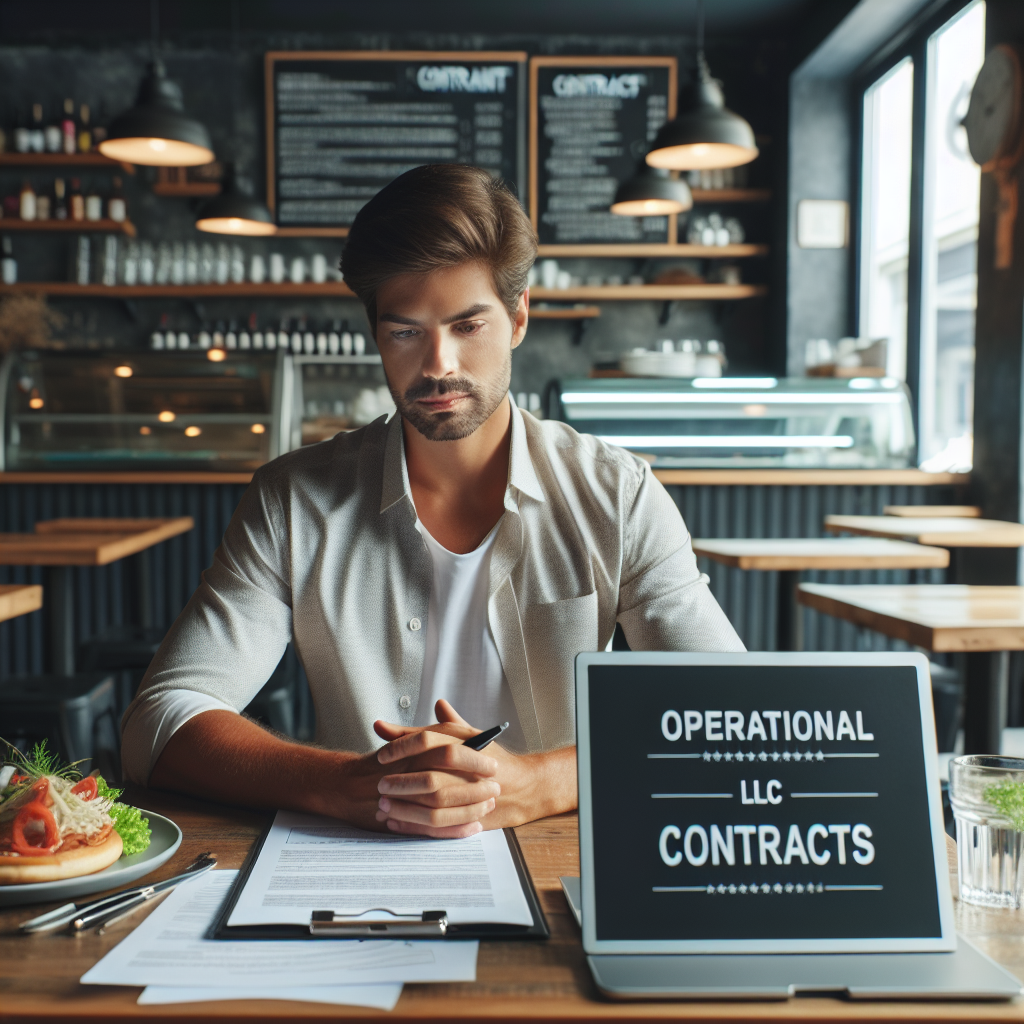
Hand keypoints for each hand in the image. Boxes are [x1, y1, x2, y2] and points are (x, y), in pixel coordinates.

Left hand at [367, 704, 500, 837]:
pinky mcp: (471, 817)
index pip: (428, 741)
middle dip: (402, 784)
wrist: (519, 786)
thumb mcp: (459, 736)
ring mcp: (473, 795)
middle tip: (380, 786)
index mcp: (466, 742)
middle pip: (431, 778)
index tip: (382, 756)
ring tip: (383, 807)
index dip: (402, 747)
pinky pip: (439, 826)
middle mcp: (470, 769)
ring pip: (434, 806)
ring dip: (405, 808)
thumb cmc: (484, 757)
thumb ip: (420, 731)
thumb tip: (382, 725)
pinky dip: (414, 826)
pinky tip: (395, 822)